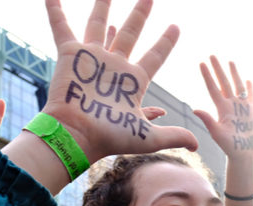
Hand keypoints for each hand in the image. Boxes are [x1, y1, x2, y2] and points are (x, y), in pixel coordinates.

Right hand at [41, 0, 196, 162]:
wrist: (77, 135)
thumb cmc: (110, 137)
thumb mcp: (148, 136)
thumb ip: (173, 135)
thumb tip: (197, 145)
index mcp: (133, 81)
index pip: (155, 56)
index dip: (166, 42)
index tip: (176, 27)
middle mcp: (113, 66)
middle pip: (130, 33)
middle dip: (140, 14)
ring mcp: (92, 58)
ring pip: (99, 24)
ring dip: (103, 5)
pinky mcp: (69, 55)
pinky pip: (61, 27)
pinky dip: (55, 11)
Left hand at [193, 56, 252, 161]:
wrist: (244, 154)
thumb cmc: (229, 147)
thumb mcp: (217, 134)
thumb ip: (208, 121)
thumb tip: (195, 109)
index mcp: (222, 109)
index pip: (213, 88)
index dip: (207, 76)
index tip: (201, 63)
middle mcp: (231, 105)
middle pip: (224, 82)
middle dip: (218, 69)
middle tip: (212, 55)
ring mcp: (242, 107)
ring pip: (237, 86)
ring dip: (234, 74)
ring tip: (230, 62)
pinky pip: (251, 96)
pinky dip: (249, 88)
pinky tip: (248, 80)